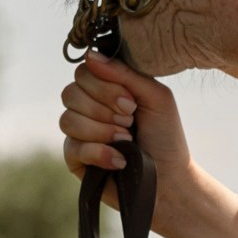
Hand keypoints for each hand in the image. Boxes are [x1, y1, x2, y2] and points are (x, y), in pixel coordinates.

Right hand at [57, 50, 237, 237]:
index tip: (131, 103)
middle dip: (104, 109)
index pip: (84, 72)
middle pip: (71, 93)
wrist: (170, 181)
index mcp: (106, 88)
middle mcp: (88, 107)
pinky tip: (119, 161)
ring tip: (126, 141)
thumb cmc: (166, 137)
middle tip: (130, 122)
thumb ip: (125, 73)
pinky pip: (72, 147)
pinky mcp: (75, 160)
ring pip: (68, 120)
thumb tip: (91, 55)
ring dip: (102, 131)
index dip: (105, 87)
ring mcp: (79, 133)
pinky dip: (99, 153)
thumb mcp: (155, 96)